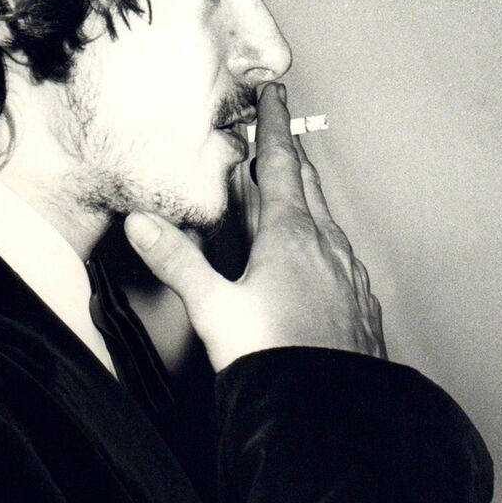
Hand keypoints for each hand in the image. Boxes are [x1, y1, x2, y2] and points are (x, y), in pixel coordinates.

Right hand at [124, 81, 386, 372]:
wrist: (332, 411)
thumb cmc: (275, 358)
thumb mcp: (214, 307)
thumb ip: (177, 263)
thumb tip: (141, 223)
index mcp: (291, 235)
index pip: (282, 164)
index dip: (275, 125)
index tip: (275, 91)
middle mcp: (326, 247)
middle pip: (309, 187)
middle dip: (292, 158)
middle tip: (280, 136)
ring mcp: (348, 276)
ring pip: (327, 222)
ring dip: (308, 200)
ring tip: (294, 194)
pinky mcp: (360, 306)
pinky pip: (341, 258)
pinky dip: (323, 243)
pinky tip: (319, 260)